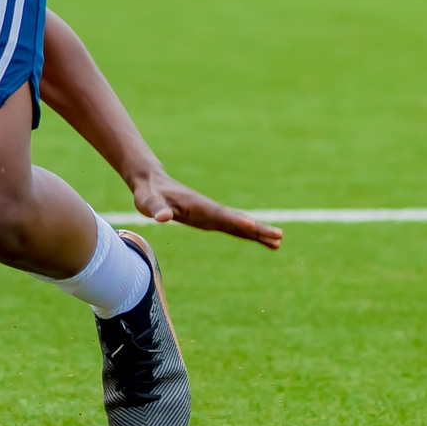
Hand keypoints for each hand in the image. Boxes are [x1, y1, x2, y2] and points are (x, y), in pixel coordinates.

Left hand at [127, 170, 283, 249]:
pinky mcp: (210, 219)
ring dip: (258, 233)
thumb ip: (156, 208)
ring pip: (239, 224)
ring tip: (278, 242)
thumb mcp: (147, 202)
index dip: (235, 220)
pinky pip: (233, 228)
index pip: (219, 214)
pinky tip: (262, 241)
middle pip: (237, 219)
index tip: (252, 225)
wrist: (152, 183)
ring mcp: (212, 214)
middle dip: (257, 228)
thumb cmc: (148, 194)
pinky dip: (248, 234)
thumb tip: (163, 217)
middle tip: (279, 236)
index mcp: (197, 205)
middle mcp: (209, 209)